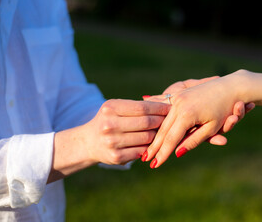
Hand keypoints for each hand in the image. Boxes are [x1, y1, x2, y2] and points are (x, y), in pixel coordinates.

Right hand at [49, 99, 169, 182]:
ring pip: (147, 137)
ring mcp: (112, 142)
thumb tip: (167, 103)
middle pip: (147, 122)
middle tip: (172, 120)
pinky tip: (154, 144)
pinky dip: (150, 147)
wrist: (89, 142)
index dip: (159, 108)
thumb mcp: (117, 108)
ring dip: (158, 135)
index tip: (171, 107)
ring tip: (164, 131)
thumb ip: (138, 107)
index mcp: (110, 108)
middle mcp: (109, 125)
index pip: (142, 107)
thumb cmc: (110, 121)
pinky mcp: (116, 157)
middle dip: (162, 121)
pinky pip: (142, 151)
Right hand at [142, 75, 254, 167]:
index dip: (162, 153)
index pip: (171, 139)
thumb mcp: (211, 128)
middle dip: (154, 146)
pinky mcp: (178, 94)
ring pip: (163, 120)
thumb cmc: (224, 109)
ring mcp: (177, 98)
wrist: (231, 86)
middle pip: (163, 130)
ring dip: (154, 135)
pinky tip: (146, 124)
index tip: (154, 165)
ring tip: (146, 148)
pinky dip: (157, 119)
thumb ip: (193, 141)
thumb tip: (178, 154)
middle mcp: (178, 104)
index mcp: (186, 114)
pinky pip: (164, 109)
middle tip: (145, 160)